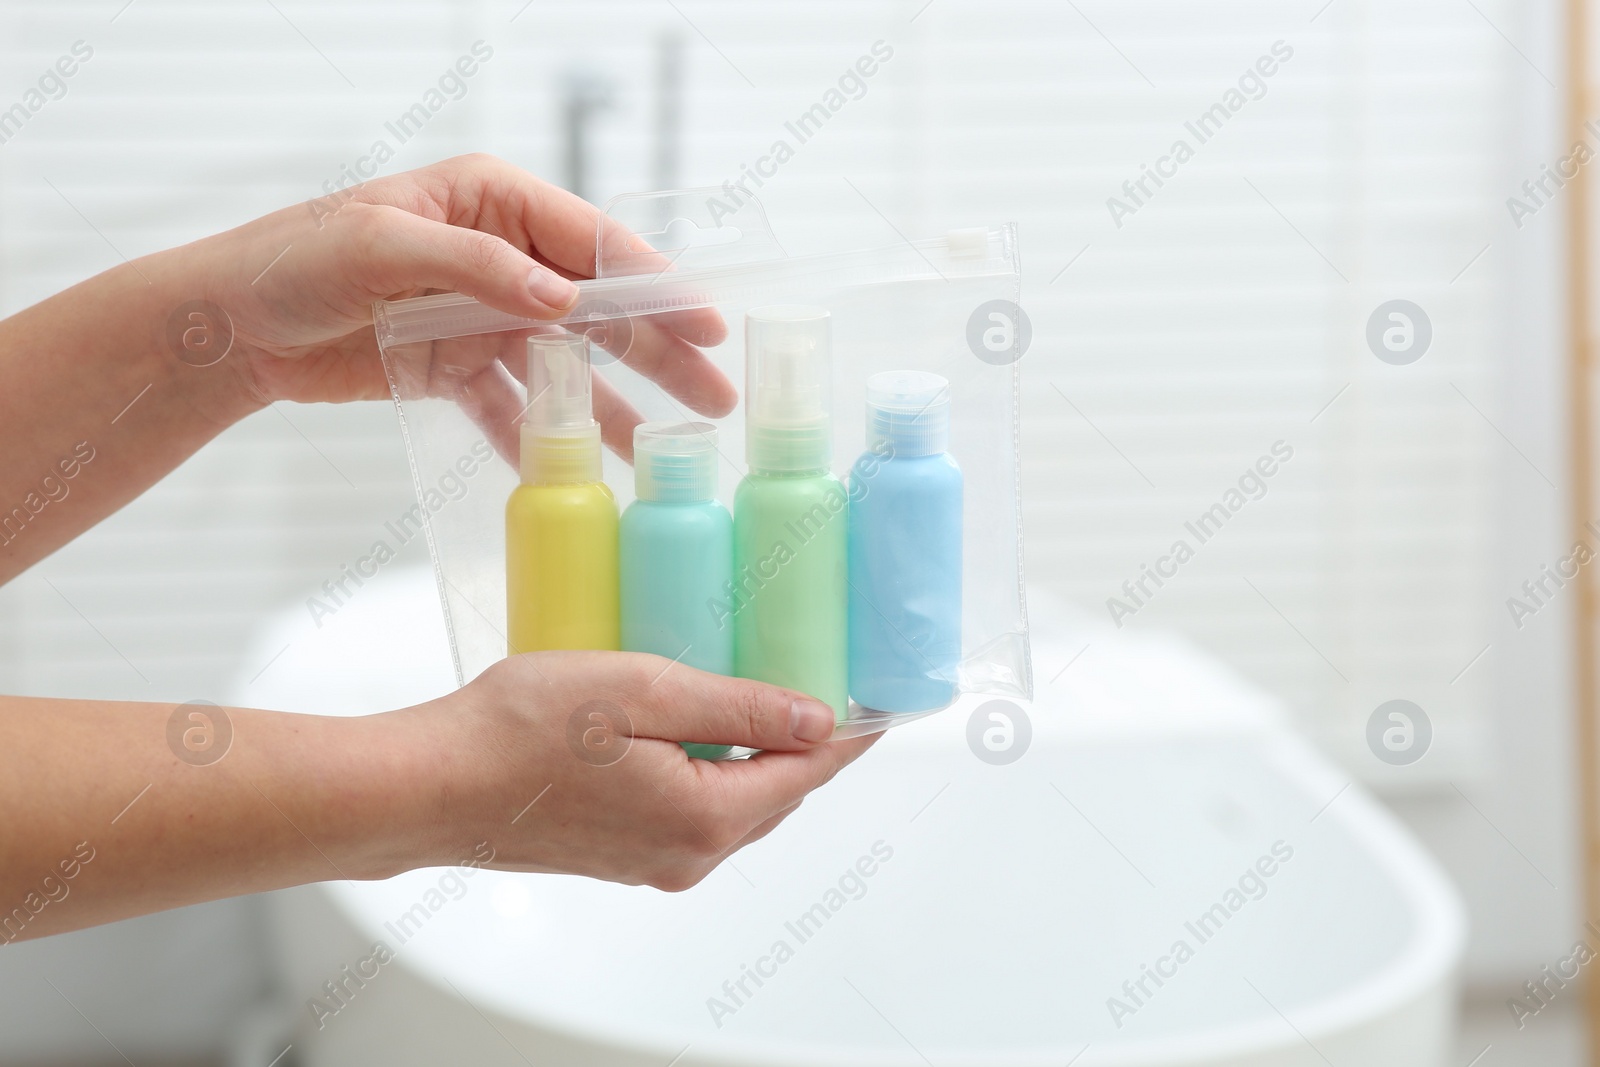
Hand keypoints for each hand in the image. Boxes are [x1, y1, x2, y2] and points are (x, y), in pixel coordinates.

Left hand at [188, 153, 731, 459]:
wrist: (230, 325)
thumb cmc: (295, 260)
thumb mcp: (382, 245)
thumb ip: (478, 268)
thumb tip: (564, 302)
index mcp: (491, 202)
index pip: (592, 243)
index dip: (655, 286)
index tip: (706, 326)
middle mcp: (499, 257)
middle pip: (596, 309)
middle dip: (656, 354)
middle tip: (712, 400)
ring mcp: (481, 316)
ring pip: (564, 366)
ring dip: (610, 409)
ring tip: (661, 454)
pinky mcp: (455, 367)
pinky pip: (511, 409)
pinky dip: (540, 443)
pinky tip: (575, 477)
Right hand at [399, 652, 877, 890]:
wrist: (431, 785)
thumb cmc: (518, 732)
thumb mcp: (643, 692)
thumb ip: (738, 705)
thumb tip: (816, 717)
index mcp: (704, 818)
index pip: (806, 772)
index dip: (848, 732)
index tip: (879, 701)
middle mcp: (687, 854)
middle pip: (777, 793)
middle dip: (806, 742)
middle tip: (823, 681)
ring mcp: (653, 861)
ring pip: (736, 803)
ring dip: (757, 754)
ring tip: (762, 692)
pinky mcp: (622, 854)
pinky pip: (694, 811)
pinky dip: (714, 771)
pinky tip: (695, 727)